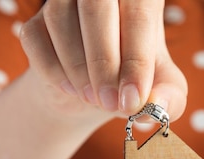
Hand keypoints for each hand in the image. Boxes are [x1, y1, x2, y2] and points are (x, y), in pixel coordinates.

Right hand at [19, 0, 186, 120]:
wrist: (91, 95)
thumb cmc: (132, 83)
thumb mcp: (159, 92)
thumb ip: (169, 99)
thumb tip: (156, 104)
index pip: (139, 12)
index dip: (136, 57)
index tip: (133, 99)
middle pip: (96, 5)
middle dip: (104, 61)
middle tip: (111, 103)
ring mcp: (64, 2)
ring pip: (60, 18)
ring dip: (77, 67)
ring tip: (94, 99)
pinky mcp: (35, 22)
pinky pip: (35, 37)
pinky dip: (52, 69)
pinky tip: (71, 89)